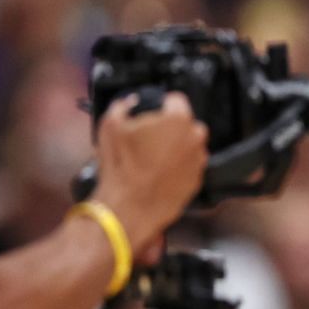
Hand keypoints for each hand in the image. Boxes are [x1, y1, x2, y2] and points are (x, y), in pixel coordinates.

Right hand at [94, 93, 209, 240]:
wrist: (126, 208)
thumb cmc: (120, 169)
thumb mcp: (110, 126)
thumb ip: (123, 106)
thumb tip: (128, 103)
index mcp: (177, 120)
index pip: (176, 100)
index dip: (162, 104)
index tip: (154, 111)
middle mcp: (193, 139)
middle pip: (185, 124)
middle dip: (170, 127)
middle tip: (150, 138)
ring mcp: (197, 162)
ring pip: (189, 146)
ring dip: (175, 148)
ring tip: (152, 158)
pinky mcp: (195, 182)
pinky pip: (188, 167)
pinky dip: (177, 168)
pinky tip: (158, 173)